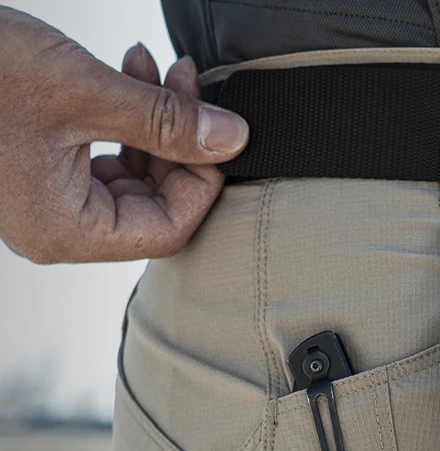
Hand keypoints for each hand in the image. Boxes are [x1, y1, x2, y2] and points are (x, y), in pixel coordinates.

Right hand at [0, 7, 248, 262]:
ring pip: (131, 179)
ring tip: (153, 64)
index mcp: (66, 231)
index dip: (202, 181)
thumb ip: (165, 120)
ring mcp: (48, 203)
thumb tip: (233, 138)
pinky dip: (124, 121)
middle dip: (179, 142)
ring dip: (154, 124)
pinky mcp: (41, 172)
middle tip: (186, 79)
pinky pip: (102, 160)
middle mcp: (58, 229)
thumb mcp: (83, 91)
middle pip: (153, 206)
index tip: (216, 128)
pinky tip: (128, 73)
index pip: (167, 230)